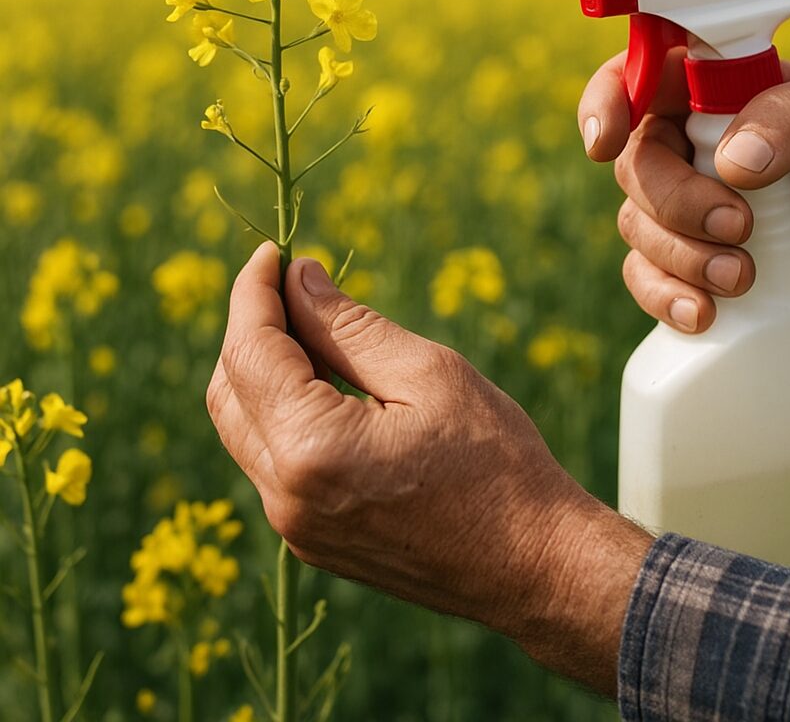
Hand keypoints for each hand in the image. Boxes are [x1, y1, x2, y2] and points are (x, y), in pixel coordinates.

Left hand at [207, 242, 652, 695]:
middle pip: (229, 392)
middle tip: (291, 285)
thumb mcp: (428, 374)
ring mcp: (295, 527)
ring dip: (263, 371)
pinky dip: (281, 412)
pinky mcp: (313, 541)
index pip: (249, 351)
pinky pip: (271, 463)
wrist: (532, 564)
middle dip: (250, 329)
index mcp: (311, 450)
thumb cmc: (496, 463)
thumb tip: (297, 279)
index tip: (273, 252)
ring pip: (242, 429)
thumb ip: (349, 326)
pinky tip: (325, 384)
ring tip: (312, 327)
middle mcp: (284, 497)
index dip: (253, 293)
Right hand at [578, 49, 789, 331]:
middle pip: (634, 166)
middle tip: (739, 225)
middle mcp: (675, 143)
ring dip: (682, 256)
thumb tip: (735, 161)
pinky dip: (666, 297)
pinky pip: (644, 279)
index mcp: (700, 88)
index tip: (607, 142)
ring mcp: (672, 206)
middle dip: (676, 202)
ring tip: (742, 276)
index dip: (605, 103)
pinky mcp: (678, 260)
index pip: (631, 77)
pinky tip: (702, 313)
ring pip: (635, 226)